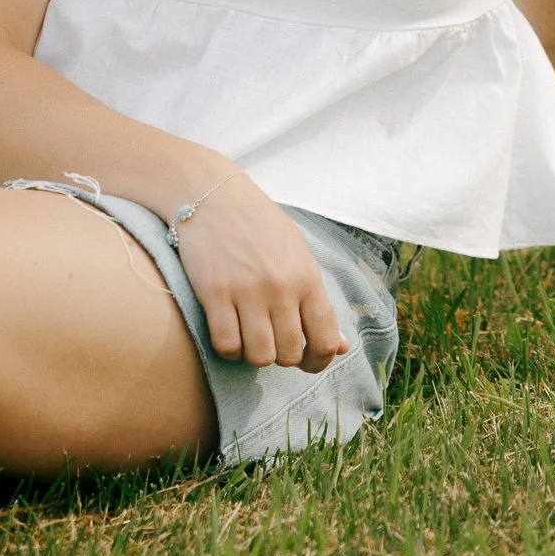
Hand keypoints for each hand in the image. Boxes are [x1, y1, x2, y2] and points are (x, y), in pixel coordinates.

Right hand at [172, 175, 348, 373]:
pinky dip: (228, 348)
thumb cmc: (259, 225)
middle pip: (289, 354)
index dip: (319, 361)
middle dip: (282, 357)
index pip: (325, 339)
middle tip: (272, 340)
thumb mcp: (297, 255)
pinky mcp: (215, 293)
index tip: (307, 360)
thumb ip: (317, 301)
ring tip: (249, 337)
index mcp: (307, 277)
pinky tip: (228, 331)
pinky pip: (226, 344)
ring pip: (259, 356)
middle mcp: (281, 287)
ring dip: (254, 355)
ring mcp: (247, 291)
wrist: (213, 195)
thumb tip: (341, 346)